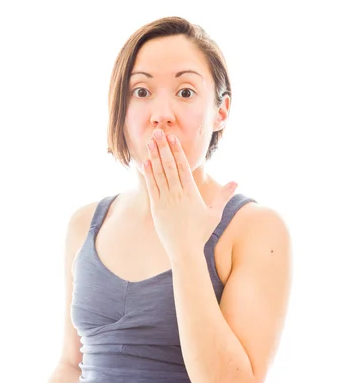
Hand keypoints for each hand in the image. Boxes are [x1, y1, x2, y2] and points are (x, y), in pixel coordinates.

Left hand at [142, 130, 237, 262]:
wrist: (185, 251)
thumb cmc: (200, 233)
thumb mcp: (214, 214)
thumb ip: (223, 196)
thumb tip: (236, 182)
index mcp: (191, 193)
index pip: (183, 167)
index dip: (177, 151)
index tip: (173, 138)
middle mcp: (178, 194)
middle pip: (170, 166)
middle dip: (164, 148)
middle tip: (159, 132)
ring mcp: (166, 200)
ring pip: (159, 174)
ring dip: (154, 156)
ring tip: (150, 141)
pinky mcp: (156, 208)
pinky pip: (152, 186)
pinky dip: (148, 173)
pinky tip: (145, 162)